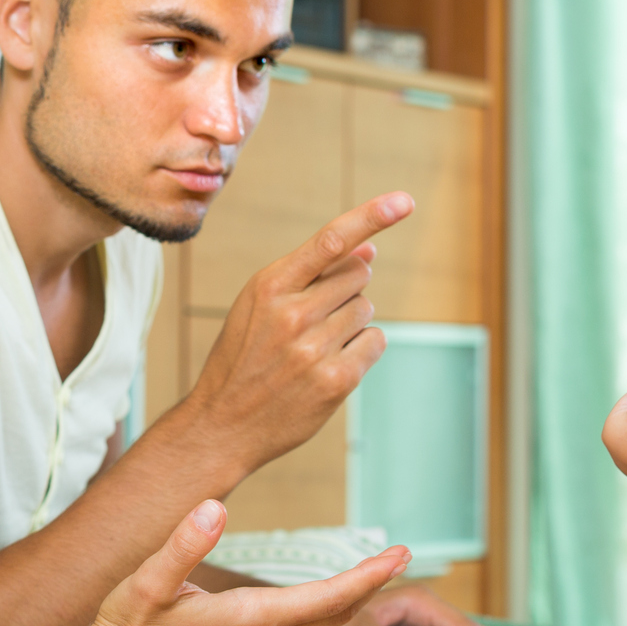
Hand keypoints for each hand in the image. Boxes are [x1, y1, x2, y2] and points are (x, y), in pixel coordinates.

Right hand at [83, 499, 411, 625]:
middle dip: (370, 584)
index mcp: (245, 622)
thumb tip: (214, 506)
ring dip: (349, 601)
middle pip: (332, 615)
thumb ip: (182, 544)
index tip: (399, 556)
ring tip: (374, 574)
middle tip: (402, 556)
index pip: (324, 598)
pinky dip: (322, 617)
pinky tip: (326, 602)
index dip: (367, 577)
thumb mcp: (145, 582)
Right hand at [183, 194, 414, 467]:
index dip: (371, 217)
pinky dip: (362, 349)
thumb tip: (369, 250)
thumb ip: (312, 275)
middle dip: (346, 289)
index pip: (330, 240)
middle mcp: (292, 313)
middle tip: (314, 318)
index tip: (404, 201)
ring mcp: (315, 348)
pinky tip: (329, 364)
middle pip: (358, 275)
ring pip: (366, 309)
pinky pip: (375, 342)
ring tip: (312, 347)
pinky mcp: (336, 380)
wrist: (222, 424)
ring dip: (350, 323)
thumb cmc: (244, 357)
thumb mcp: (260, 305)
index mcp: (269, 286)